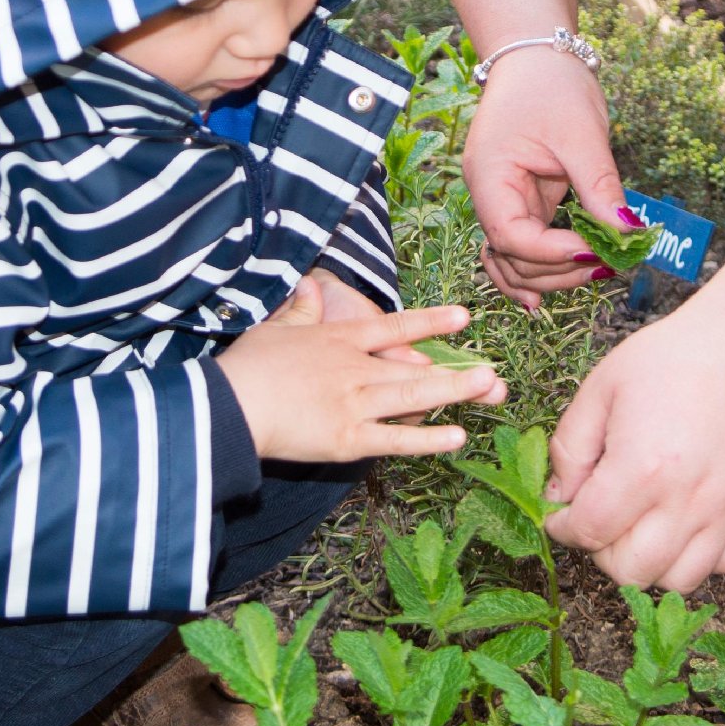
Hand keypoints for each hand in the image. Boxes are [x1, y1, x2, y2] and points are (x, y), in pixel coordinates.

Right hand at [217, 281, 503, 461]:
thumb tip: (309, 285)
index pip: (395, 327)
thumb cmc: (247, 365)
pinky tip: (457, 437)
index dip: (431, 322)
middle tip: (494, 372)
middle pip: (415, 367)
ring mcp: (356, 403)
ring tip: (489, 389)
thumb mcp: (275, 328)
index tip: (463, 318)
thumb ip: (300, 310)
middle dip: (456, 370)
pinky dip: (427, 440)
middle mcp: (356, 368)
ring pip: (414, 396)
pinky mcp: (348, 439)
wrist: (230, 405)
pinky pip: (396, 440)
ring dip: (454, 392)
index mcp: (340, 339)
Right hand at [462, 46, 629, 308]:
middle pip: (511, 256)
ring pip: (515, 259)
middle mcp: (489, 194)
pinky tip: (556, 290)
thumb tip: (627, 232)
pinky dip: (541, 267)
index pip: (510, 234)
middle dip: (557, 270)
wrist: (537, 55)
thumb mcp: (582, 134)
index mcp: (489, 175)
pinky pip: (526, 244)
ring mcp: (504, 200)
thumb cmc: (552, 84)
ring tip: (598, 273)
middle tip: (609, 265)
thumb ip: (599, 187)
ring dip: (551, 276)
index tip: (596, 251)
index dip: (551, 253)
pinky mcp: (523, 200)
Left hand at [542, 303, 724, 591]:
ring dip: (651, 561)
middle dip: (603, 551)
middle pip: (631, 571)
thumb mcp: (599, 389)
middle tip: (602, 519)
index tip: (563, 513)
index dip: (563, 528)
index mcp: (642, 468)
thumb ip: (569, 448)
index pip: (588, 532)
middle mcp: (687, 500)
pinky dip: (703, 557)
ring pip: (679, 580)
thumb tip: (560, 498)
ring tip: (643, 525)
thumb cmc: (668, 360)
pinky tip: (686, 523)